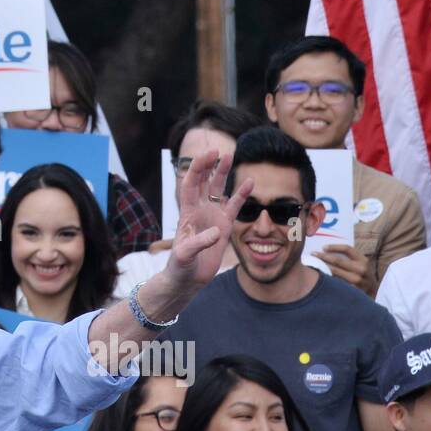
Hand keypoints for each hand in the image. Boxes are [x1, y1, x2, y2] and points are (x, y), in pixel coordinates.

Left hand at [163, 150, 252, 301]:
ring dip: (222, 174)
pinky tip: (250, 182)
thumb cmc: (180, 267)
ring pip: (218, 190)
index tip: (206, 156)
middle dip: (209, 166)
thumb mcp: (185, 256)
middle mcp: (199, 211)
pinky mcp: (224, 226)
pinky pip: (234, 206)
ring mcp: (212, 217)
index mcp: (187, 213)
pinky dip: (241, 194)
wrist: (187, 280)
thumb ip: (198, 243)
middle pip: (203, 182)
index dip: (197, 169)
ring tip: (230, 156)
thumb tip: (216, 231)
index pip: (190, 185)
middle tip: (217, 150)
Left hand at [315, 243, 371, 292]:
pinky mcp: (354, 291)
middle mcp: (362, 269)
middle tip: (313, 254)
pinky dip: (327, 279)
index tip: (323, 247)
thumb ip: (348, 258)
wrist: (373, 292)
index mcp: (363, 259)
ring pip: (335, 272)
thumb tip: (326, 250)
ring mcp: (358, 281)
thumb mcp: (359, 265)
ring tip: (313, 265)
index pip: (347, 249)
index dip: (334, 247)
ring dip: (323, 268)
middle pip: (338, 260)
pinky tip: (319, 277)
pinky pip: (337, 283)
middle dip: (323, 256)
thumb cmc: (361, 275)